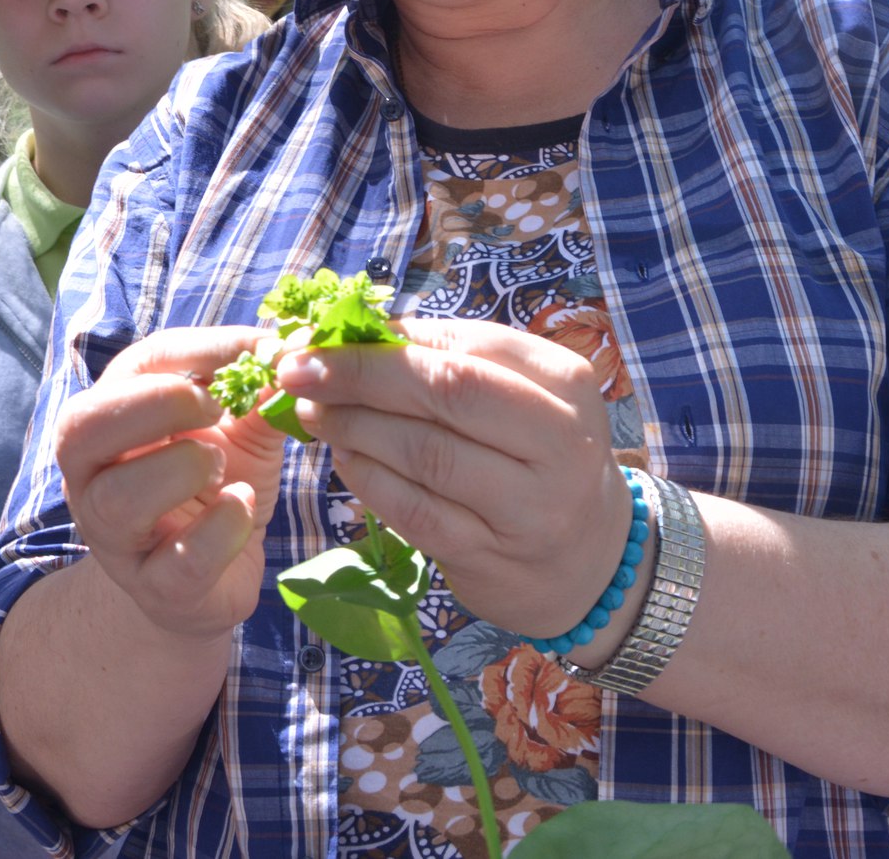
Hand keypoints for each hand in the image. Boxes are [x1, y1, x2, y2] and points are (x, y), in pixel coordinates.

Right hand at [56, 326, 288, 642]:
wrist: (210, 580)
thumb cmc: (216, 487)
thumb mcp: (240, 428)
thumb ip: (262, 388)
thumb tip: (298, 343)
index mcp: (114, 416)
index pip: (136, 366)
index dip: (201, 351)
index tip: (262, 350)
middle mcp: (96, 474)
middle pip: (84, 427)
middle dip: (157, 403)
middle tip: (216, 406)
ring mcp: (116, 537)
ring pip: (118, 497)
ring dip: (181, 468)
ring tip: (223, 468)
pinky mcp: (156, 588)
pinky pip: (177, 560)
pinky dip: (219, 529)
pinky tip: (242, 508)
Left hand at [280, 316, 631, 641]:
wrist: (590, 558)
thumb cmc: (540, 455)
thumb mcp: (522, 395)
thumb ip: (455, 359)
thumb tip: (362, 330)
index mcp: (564, 383)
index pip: (465, 347)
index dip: (384, 341)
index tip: (321, 334)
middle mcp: (558, 442)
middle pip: (446, 394)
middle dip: (360, 376)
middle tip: (297, 369)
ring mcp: (529, 506)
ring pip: (425, 455)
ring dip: (355, 427)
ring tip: (315, 412)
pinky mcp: (492, 557)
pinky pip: (415, 512)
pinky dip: (369, 480)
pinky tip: (344, 457)